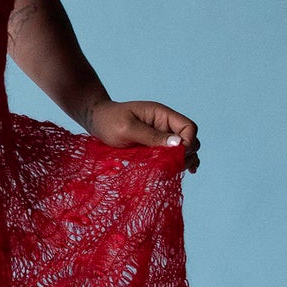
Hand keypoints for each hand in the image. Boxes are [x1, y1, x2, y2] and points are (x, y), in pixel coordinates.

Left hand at [85, 96, 199, 171]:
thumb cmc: (109, 121)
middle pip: (190, 140)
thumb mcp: (128, 128)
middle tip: (174, 167)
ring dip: (184, 161)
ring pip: (184, 149)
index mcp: (162, 115)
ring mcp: (161, 136)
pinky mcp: (155, 146)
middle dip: (187, 154)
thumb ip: (151, 136)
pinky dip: (177, 163)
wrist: (96, 121)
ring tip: (179, 171)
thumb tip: (178, 144)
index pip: (189, 127)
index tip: (176, 156)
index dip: (188, 143)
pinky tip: (178, 171)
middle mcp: (166, 125)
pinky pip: (172, 155)